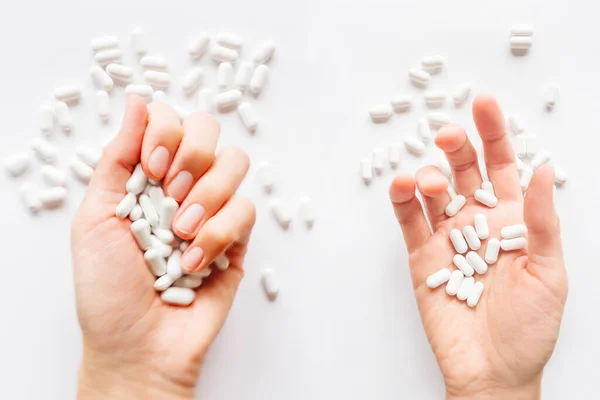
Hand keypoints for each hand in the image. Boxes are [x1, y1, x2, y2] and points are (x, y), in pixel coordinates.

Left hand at [71, 96, 255, 398]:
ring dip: (207, 196)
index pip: (169, 119)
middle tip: (171, 193)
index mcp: (146, 176)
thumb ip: (118, 157)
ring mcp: (213, 210)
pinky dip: (219, 234)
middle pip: (209, 128)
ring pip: (236, 163)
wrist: (138, 345)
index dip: (166, 132)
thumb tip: (137, 100)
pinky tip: (194, 263)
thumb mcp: (94, 217)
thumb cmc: (107, 290)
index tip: (152, 167)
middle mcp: (183, 185)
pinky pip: (246, 210)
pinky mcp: (238, 239)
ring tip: (180, 234)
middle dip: (193, 154)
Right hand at [388, 94, 566, 398]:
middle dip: (456, 145)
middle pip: (464, 170)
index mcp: (513, 220)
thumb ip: (542, 220)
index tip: (483, 103)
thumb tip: (543, 169)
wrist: (493, 371)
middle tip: (447, 132)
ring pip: (433, 191)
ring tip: (430, 179)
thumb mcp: (549, 272)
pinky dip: (402, 200)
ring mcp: (447, 238)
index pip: (503, 165)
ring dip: (428, 174)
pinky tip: (403, 186)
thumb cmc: (530, 327)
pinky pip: (409, 221)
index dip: (494, 133)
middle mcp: (478, 222)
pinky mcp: (421, 257)